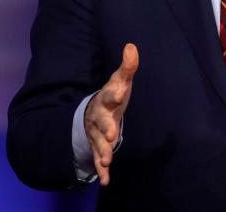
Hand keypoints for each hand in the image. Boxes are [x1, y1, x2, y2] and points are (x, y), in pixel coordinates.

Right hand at [84, 43, 138, 184]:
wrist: (93, 112)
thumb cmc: (113, 95)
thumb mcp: (120, 80)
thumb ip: (128, 66)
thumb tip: (131, 46)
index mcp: (107, 97)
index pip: (110, 93)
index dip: (115, 92)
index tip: (121, 91)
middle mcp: (99, 116)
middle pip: (101, 122)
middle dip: (105, 128)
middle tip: (111, 135)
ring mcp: (97, 132)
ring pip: (98, 142)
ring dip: (102, 151)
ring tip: (107, 159)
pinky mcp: (98, 146)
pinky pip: (98, 158)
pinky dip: (101, 169)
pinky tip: (105, 179)